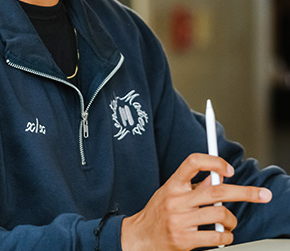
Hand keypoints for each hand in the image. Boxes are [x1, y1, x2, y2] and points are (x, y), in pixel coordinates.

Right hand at [121, 153, 271, 250]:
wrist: (140, 237)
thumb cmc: (158, 213)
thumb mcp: (171, 193)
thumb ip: (194, 185)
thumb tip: (217, 176)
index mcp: (173, 185)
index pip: (193, 163)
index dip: (214, 163)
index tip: (229, 170)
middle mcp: (176, 200)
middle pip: (217, 191)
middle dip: (245, 193)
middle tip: (262, 195)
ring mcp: (179, 220)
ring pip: (220, 215)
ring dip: (232, 220)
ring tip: (228, 223)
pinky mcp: (184, 239)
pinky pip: (217, 236)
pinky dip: (226, 236)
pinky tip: (221, 235)